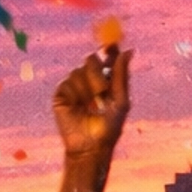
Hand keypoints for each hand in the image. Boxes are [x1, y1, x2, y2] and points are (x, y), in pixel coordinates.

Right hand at [51, 47, 130, 174]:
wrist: (91, 146)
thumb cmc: (109, 127)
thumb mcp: (121, 100)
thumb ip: (122, 75)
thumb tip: (129, 50)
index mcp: (106, 79)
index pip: (106, 57)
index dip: (109, 49)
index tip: (112, 45)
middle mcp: (90, 80)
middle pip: (91, 59)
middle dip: (97, 73)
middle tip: (102, 90)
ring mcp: (75, 86)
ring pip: (79, 71)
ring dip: (88, 87)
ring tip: (92, 105)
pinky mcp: (62, 93)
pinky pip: (68, 82)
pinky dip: (75, 93)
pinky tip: (78, 107)